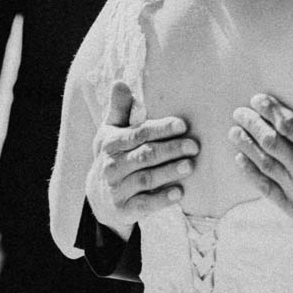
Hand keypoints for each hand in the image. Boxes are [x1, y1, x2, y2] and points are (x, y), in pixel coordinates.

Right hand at [86, 81, 196, 234]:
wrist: (98, 197)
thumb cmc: (113, 156)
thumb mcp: (111, 132)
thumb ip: (119, 108)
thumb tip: (120, 82)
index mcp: (111, 144)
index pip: (138, 134)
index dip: (161, 129)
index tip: (183, 125)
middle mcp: (111, 166)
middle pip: (145, 156)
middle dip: (171, 150)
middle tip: (195, 146)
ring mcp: (116, 189)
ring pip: (146, 179)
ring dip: (169, 172)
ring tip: (190, 166)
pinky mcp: (124, 210)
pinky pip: (144, 204)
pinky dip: (161, 199)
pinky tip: (179, 193)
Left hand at [230, 89, 292, 259]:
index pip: (290, 125)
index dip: (271, 110)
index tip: (258, 99)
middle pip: (271, 141)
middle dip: (253, 124)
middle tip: (240, 112)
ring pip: (265, 162)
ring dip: (246, 145)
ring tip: (234, 131)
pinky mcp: (292, 206)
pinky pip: (265, 187)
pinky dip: (251, 173)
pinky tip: (239, 160)